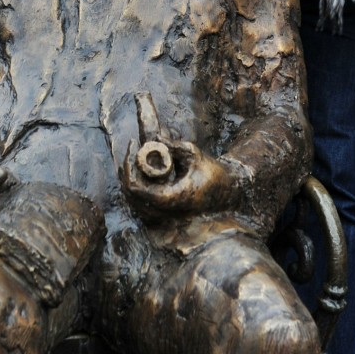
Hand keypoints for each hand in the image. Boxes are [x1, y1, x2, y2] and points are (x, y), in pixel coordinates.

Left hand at [121, 137, 236, 221]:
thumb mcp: (194, 155)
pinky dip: (137, 187)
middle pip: (130, 195)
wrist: (227, 193)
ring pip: (133, 201)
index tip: (133, 146)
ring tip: (134, 157)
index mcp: (170, 197)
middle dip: (127, 171)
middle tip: (131, 149)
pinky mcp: (164, 215)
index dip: (129, 166)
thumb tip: (157, 139)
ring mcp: (163, 215)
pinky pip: (142, 203)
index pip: (135, 188)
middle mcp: (164, 210)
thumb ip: (174, 147)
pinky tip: (141, 169)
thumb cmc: (212, 174)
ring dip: (130, 179)